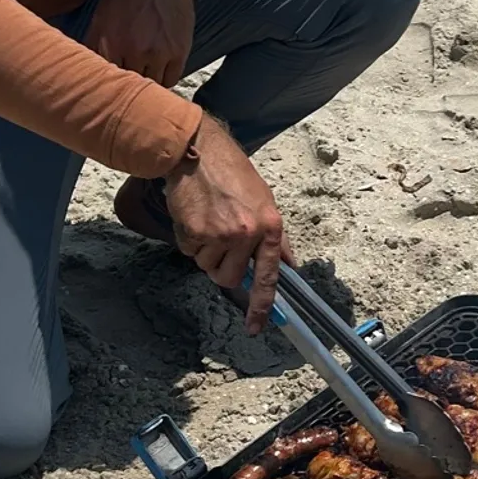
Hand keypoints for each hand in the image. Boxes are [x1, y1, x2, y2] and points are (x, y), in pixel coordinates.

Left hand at [85, 0, 197, 84]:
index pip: (105, 79)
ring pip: (150, 85)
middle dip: (126, 83)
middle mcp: (133, 50)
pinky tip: (160, 67)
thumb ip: (92, 43)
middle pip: (128, 85)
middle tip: (127, 77)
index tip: (108, 83)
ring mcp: (158, 53)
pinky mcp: (179, 51)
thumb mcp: (101, 14)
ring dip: (146, 81)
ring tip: (144, 70)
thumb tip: (84, 69)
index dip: (106, 84)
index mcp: (109, 42)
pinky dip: (164, 77)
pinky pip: (171, 80)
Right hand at [163, 115, 286, 328]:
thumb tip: (289, 265)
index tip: (256, 326)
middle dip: (223, 268)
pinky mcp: (195, 232)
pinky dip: (188, 239)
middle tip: (221, 243)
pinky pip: (189, 252)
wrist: (199, 152)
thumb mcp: (264, 201)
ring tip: (209, 221)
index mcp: (270, 227)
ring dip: (204, 251)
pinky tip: (194, 216)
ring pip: (207, 266)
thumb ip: (275, 238)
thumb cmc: (233, 174)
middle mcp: (248, 233)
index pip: (270, 276)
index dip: (262, 305)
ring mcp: (221, 234)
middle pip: (230, 279)